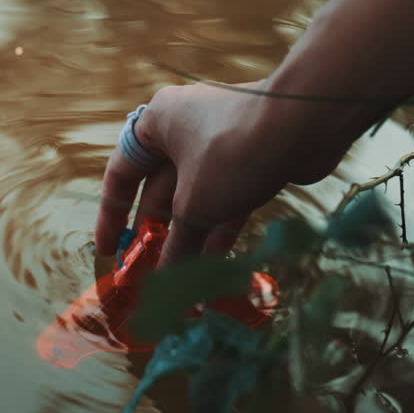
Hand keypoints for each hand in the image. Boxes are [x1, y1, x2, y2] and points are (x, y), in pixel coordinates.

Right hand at [95, 80, 346, 268]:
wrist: (304, 124)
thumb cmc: (233, 153)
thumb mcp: (196, 205)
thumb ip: (175, 247)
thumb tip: (162, 289)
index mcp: (156, 123)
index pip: (121, 173)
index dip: (112, 216)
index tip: (109, 250)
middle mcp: (184, 126)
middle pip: (160, 188)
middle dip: (158, 233)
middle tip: (150, 273)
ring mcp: (219, 140)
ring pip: (196, 195)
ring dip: (190, 235)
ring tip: (182, 277)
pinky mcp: (251, 154)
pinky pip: (226, 195)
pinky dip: (220, 227)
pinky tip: (217, 263)